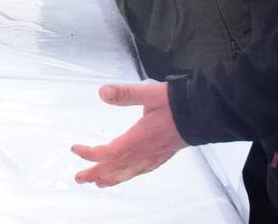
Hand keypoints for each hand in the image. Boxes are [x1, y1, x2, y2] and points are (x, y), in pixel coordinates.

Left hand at [71, 82, 186, 186]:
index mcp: (139, 138)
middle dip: (96, 173)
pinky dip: (128, 176)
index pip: (109, 151)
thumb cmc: (176, 104)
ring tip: (97, 183)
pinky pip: (141, 171)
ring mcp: (154, 157)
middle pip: (116, 167)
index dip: (90, 154)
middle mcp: (145, 152)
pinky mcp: (161, 157)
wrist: (202, 114)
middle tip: (79, 178)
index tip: (76, 150)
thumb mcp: (149, 93)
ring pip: (128, 173)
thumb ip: (125, 93)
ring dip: (111, 178)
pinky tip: (125, 176)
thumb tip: (103, 93)